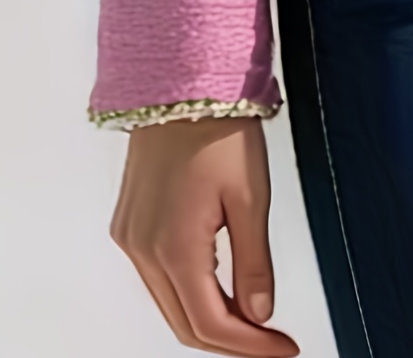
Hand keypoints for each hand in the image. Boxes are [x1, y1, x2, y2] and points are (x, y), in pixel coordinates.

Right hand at [111, 117, 298, 354]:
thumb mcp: (251, 196)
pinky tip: (219, 287)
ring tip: (253, 319)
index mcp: (172, 247)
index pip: (210, 323)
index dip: (250, 346)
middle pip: (185, 323)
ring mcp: (130, 238)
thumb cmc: (219, 128)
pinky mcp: (128, 224)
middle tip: (272, 341)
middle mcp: (141, 250)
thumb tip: (259, 314)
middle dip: (231, 340)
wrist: (180, 82)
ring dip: (208, 319)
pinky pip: (156, 278)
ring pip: (169, 304)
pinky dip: (188, 292)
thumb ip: (254, 262)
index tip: (285, 349)